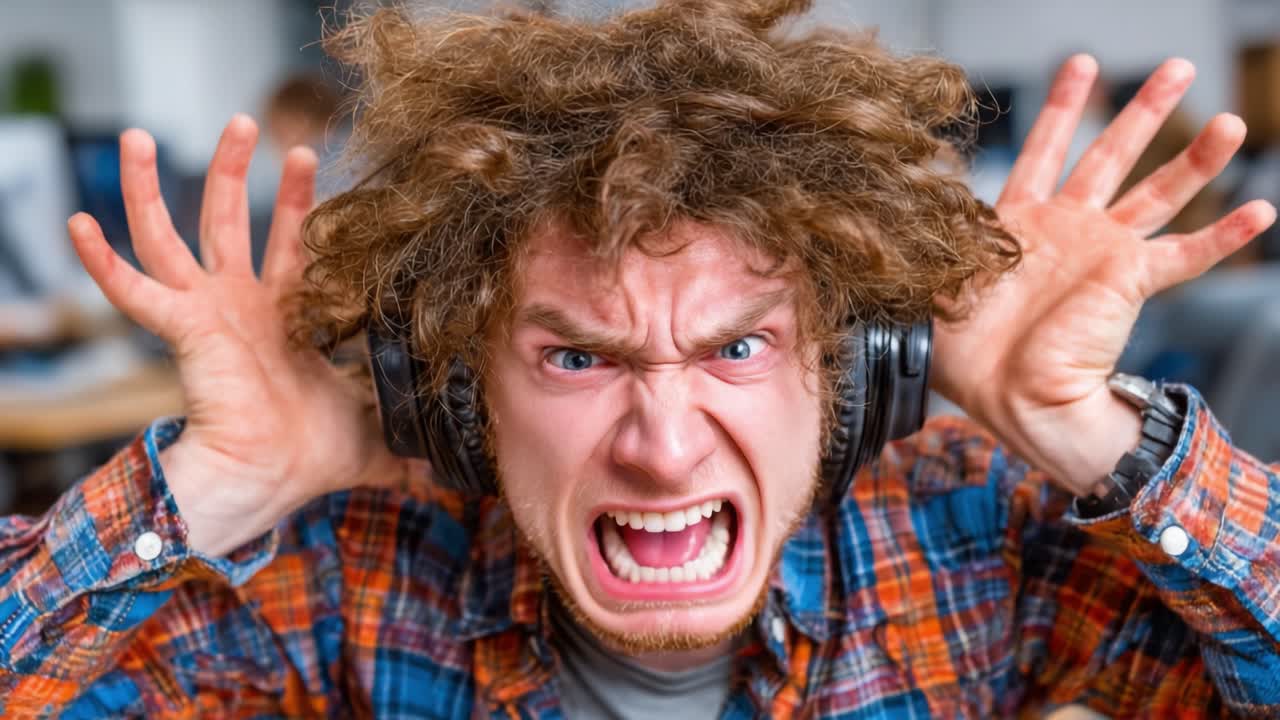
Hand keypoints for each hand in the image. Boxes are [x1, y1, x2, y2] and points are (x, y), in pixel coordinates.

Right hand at [69, 115, 406, 555]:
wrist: (274, 478)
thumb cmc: (312, 457)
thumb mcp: (375, 438)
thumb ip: (410, 450)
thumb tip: (452, 477)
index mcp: (281, 318)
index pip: (290, 243)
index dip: (297, 202)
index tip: (309, 154)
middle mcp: (238, 307)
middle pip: (227, 221)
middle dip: (234, 169)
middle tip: (246, 119)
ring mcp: (206, 314)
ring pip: (170, 236)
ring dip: (150, 188)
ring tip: (137, 135)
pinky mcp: (184, 329)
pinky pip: (134, 290)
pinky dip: (103, 261)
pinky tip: (79, 222)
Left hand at [932, 56, 1275, 493]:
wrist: (1007, 398)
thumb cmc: (967, 353)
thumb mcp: (935, 282)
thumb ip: (929, 240)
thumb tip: (883, 211)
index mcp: (1022, 223)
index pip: (1046, 149)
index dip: (1062, 107)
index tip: (1081, 63)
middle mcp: (1070, 229)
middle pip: (1112, 156)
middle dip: (1143, 111)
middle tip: (1177, 68)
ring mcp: (1104, 253)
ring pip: (1158, 192)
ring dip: (1195, 157)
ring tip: (1229, 121)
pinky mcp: (1129, 281)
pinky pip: (1186, 255)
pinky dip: (1223, 235)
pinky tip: (1261, 210)